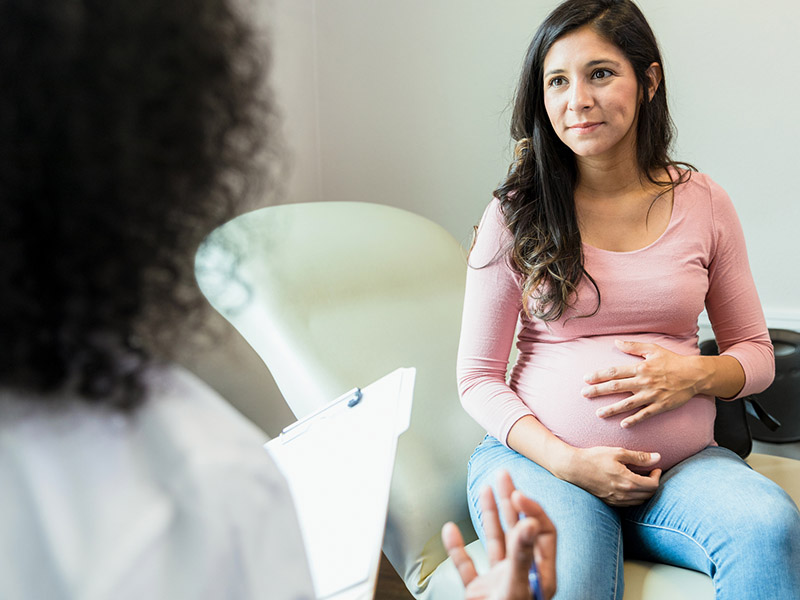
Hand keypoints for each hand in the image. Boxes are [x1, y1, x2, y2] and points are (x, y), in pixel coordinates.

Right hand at [442, 470, 556, 599]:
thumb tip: (529, 522)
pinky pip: (466, 565)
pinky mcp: (478, 591)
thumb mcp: (518, 585)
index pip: (542, 532)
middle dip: (509, 500)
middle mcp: (521, 573)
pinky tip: (450, 530)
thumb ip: (521, 554)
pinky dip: (457, 548)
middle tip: (503, 474)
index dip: (531, 510)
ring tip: (485, 488)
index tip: (517, 493)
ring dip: (488, 514)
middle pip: (518, 529)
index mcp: (539, 573)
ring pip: (494, 541)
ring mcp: (498, 581)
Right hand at [566, 446, 661, 505]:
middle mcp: (624, 494)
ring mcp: (616, 500)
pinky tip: (629, 486)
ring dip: (644, 491)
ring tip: (641, 479)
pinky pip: (629, 504)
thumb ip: (639, 456)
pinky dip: (634, 497)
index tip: (655, 468)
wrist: (574, 468)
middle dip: (653, 484)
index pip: (653, 485)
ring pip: (639, 501)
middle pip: (648, 495)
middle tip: (650, 472)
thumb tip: (658, 457)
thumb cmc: (595, 457)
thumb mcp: (618, 453)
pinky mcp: (609, 502)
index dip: (657, 476)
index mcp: (628, 482)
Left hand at [582, 340, 705, 427]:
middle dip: (598, 391)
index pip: (614, 372)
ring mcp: (652, 395)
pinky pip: (645, 414)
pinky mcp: (660, 406)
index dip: (599, 375)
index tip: (586, 379)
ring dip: (612, 409)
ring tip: (598, 413)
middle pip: (616, 387)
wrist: (694, 375)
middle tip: (584, 394)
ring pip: (627, 404)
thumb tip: (616, 342)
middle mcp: (643, 382)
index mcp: (640, 368)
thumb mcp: (653, 349)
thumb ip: (633, 346)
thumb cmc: (672, 361)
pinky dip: (634, 420)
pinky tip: (623, 425)